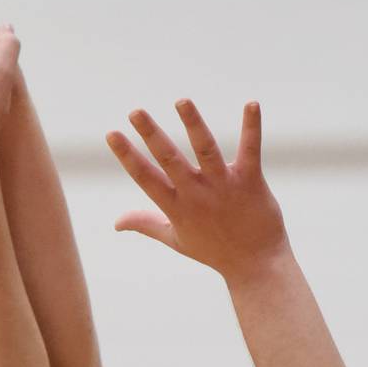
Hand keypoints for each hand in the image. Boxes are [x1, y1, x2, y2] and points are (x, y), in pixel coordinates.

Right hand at [108, 100, 287, 281]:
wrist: (255, 265)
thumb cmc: (213, 251)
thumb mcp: (174, 238)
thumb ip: (145, 223)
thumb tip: (116, 222)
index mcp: (175, 207)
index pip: (145, 177)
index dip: (127, 155)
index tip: (112, 133)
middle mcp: (196, 195)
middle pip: (169, 160)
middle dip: (151, 135)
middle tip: (135, 112)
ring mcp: (223, 187)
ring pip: (206, 150)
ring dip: (194, 124)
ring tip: (182, 101)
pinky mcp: (250, 182)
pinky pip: (250, 150)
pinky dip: (251, 127)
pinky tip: (251, 104)